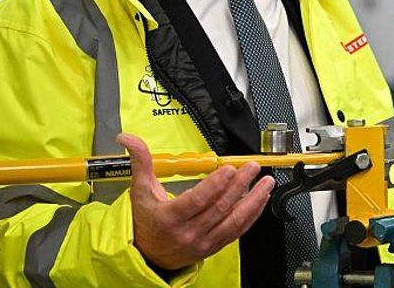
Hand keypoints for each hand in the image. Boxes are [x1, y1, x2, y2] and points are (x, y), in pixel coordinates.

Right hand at [117, 133, 274, 269]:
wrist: (147, 255)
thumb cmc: (146, 221)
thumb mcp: (140, 191)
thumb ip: (140, 162)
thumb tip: (128, 138)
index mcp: (170, 218)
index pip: (197, 201)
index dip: (215, 185)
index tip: (229, 170)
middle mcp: (188, 232)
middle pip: (219, 208)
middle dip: (239, 185)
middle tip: (252, 168)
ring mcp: (203, 241)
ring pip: (232, 220)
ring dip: (253, 200)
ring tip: (266, 182)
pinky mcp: (214, 246)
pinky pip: (237, 230)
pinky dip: (252, 214)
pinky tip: (261, 200)